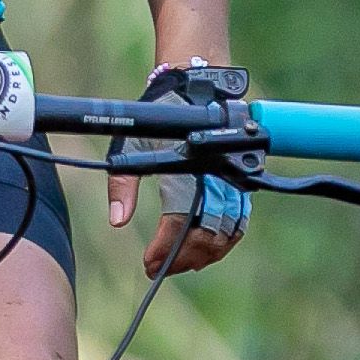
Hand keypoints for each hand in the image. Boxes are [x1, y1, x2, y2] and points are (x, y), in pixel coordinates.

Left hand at [117, 62, 256, 276]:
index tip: (149, 262)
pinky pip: (240, 221)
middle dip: (184, 258)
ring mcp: (233, 181)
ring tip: (181, 265)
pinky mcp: (242, 183)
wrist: (197, 90)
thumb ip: (122, 185)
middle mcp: (215, 178)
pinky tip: (205, 251)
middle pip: (207, 234)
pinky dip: (224, 241)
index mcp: (187, 170)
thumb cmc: (160, 118)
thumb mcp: (130, 145)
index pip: (180, 223)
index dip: (165, 248)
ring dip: (205, 254)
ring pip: (227, 231)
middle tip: (161, 269)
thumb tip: (118, 221)